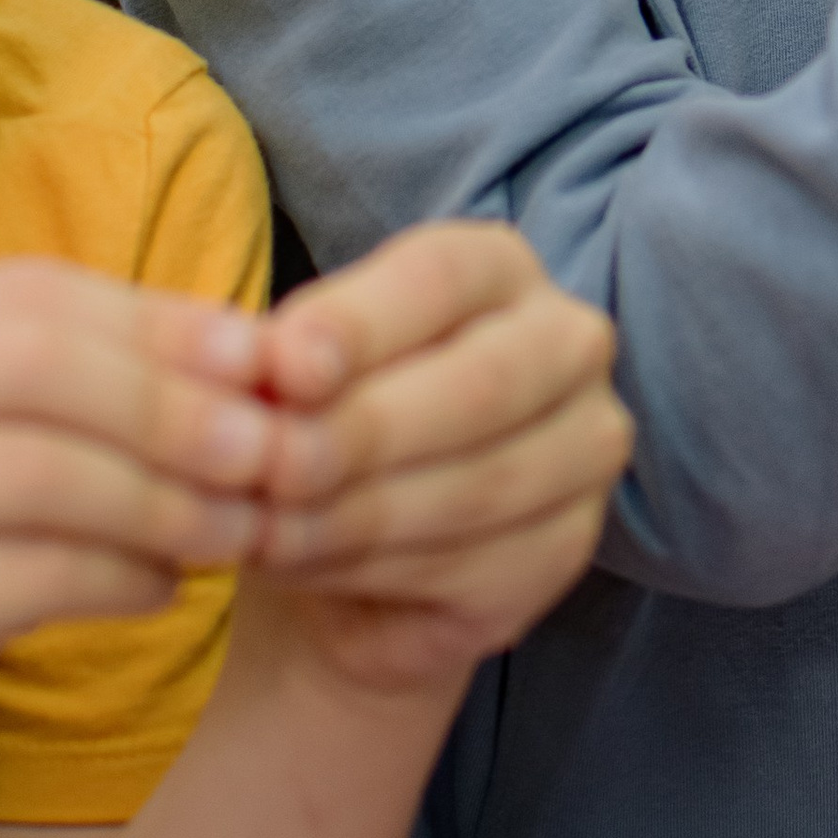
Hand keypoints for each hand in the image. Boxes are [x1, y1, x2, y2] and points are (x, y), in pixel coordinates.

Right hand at [0, 263, 282, 837]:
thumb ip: (69, 392)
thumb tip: (252, 350)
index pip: (36, 292)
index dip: (167, 322)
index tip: (273, 363)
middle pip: (46, 363)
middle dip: (182, 403)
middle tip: (280, 450)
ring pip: (50, 469)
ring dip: (172, 499)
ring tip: (242, 529)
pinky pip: (35, 573)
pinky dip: (124, 577)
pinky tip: (163, 591)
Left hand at [246, 225, 631, 691]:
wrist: (332, 546)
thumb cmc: (312, 421)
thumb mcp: (280, 373)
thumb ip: (271, 358)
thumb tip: (252, 363)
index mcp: (496, 267)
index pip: (442, 275)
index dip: (359, 322)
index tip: (283, 369)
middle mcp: (566, 343)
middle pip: (481, 383)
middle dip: (362, 431)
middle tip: (267, 469)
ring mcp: (585, 446)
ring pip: (481, 484)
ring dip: (355, 513)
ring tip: (262, 528)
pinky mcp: (568, 546)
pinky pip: (478, 562)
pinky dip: (375, 570)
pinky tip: (304, 565)